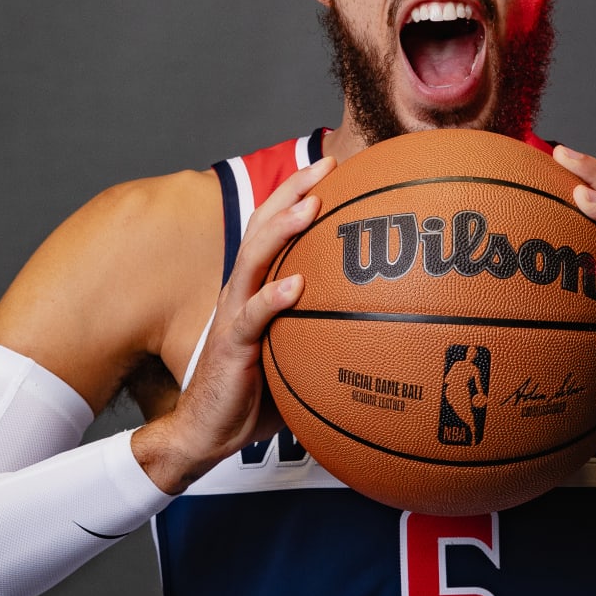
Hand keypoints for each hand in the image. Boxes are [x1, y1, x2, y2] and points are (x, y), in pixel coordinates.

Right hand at [133, 156, 336, 492]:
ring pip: (253, 259)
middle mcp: (241, 290)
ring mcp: (233, 315)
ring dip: (283, 229)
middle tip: (326, 163)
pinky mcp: (231, 345)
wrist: (206, 432)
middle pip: (262, 226)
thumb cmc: (256, 394)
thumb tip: (388, 325)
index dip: (298, 192)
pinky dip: (272, 298)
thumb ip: (328, 332)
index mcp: (255, 287)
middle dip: (293, 190)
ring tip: (312, 206)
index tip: (334, 165)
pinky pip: (252, 317)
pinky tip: (295, 286)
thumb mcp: (296, 354)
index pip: (273, 227)